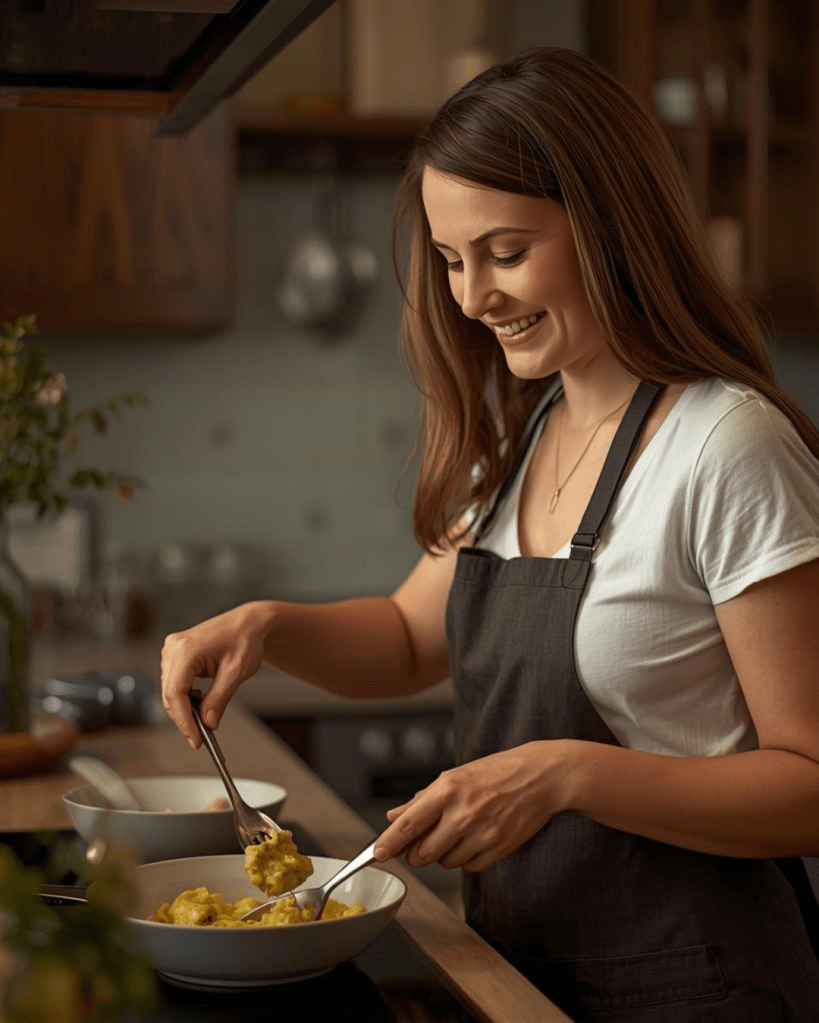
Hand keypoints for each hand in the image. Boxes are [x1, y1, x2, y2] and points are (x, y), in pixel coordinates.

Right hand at [161, 601, 270, 747]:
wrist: (248, 623)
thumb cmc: (245, 640)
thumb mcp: (236, 673)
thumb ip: (219, 699)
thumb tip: (208, 724)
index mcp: (186, 650)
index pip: (175, 693)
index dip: (183, 720)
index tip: (196, 741)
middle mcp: (173, 648)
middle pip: (170, 694)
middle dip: (184, 718)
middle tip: (201, 737)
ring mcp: (171, 650)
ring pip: (170, 690)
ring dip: (184, 707)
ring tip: (205, 714)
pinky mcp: (175, 653)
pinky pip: (174, 682)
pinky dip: (185, 696)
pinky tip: (200, 698)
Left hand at [374, 740, 575, 872]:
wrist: (541, 776)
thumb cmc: (496, 772)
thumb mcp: (456, 777)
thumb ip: (422, 800)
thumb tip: (393, 816)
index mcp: (448, 789)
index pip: (408, 824)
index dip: (388, 844)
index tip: (376, 855)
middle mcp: (463, 812)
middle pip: (423, 852)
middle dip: (416, 854)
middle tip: (419, 846)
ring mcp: (483, 832)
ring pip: (446, 863)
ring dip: (443, 855)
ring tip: (456, 833)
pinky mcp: (499, 848)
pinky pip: (469, 867)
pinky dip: (466, 859)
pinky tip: (474, 839)